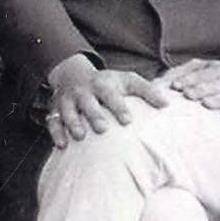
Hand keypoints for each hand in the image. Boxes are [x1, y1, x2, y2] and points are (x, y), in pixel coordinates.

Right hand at [46, 53, 167, 145]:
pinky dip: (55, 132)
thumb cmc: (108, 82)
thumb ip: (147, 91)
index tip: (128, 120)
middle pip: (87, 102)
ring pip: (67, 111)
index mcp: (102, 84)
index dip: (118, 106)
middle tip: (102, 129)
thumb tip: (167, 104)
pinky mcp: (54, 110)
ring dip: (72, 123)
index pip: (110, 94)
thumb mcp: (128, 80)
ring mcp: (67, 101)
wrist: (72, 75)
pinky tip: (62, 145)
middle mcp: (83, 92)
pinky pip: (52, 121)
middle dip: (94, 115)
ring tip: (80, 136)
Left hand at [161, 58, 219, 119]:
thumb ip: (183, 72)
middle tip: (188, 94)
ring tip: (206, 104)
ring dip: (217, 100)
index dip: (188, 79)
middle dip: (201, 89)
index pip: (201, 74)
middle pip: (214, 84)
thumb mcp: (206, 68)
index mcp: (216, 70)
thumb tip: (156, 81)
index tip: (175, 86)